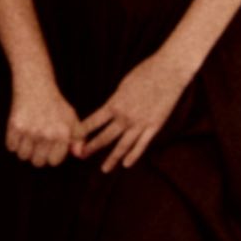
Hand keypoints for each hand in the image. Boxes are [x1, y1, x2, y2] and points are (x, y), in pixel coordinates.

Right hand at [1, 80, 81, 168]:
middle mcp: (46, 134)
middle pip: (37, 162)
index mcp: (62, 134)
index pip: (54, 161)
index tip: (49, 149)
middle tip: (37, 145)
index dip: (51, 157)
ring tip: (28, 139)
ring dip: (24, 150)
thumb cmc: (55, 105)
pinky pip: (11, 147)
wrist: (36, 86)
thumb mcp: (72, 119)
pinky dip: (13, 143)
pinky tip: (19, 134)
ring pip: (23, 156)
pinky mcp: (15, 126)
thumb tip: (78, 154)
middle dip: (37, 156)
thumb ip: (79, 138)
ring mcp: (30, 131)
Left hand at [72, 52, 191, 170]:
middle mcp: (125, 117)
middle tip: (82, 156)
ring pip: (123, 146)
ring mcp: (140, 124)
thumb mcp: (123, 86)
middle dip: (92, 147)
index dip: (82, 132)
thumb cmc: (145, 73)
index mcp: (114, 104)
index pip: (93, 122)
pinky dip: (134, 155)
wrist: (168, 72)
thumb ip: (116, 102)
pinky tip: (126, 164)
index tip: (73, 139)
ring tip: (104, 169)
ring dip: (112, 158)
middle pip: (105, 137)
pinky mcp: (154, 126)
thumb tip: (109, 111)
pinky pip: (142, 144)